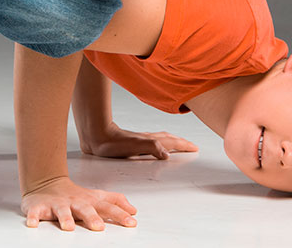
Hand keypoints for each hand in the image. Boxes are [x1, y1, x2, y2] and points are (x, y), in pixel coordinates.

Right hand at [21, 176, 137, 230]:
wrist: (46, 183)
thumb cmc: (74, 195)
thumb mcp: (96, 197)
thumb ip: (115, 203)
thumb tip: (134, 211)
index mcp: (89, 202)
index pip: (107, 207)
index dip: (120, 215)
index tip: (131, 222)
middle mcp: (74, 203)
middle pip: (85, 209)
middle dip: (92, 218)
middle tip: (99, 227)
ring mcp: (56, 205)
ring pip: (61, 211)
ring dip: (65, 218)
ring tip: (69, 227)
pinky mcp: (39, 207)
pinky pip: (35, 213)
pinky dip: (33, 218)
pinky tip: (33, 224)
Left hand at [81, 122, 198, 159]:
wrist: (96, 136)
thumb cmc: (112, 143)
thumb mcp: (135, 146)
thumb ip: (153, 148)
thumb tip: (167, 155)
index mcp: (150, 141)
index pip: (172, 142)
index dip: (184, 145)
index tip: (195, 148)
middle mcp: (147, 139)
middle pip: (168, 139)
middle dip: (181, 142)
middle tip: (190, 146)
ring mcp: (139, 140)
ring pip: (160, 139)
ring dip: (171, 141)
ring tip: (176, 144)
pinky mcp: (131, 143)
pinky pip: (151, 142)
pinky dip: (158, 144)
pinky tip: (153, 147)